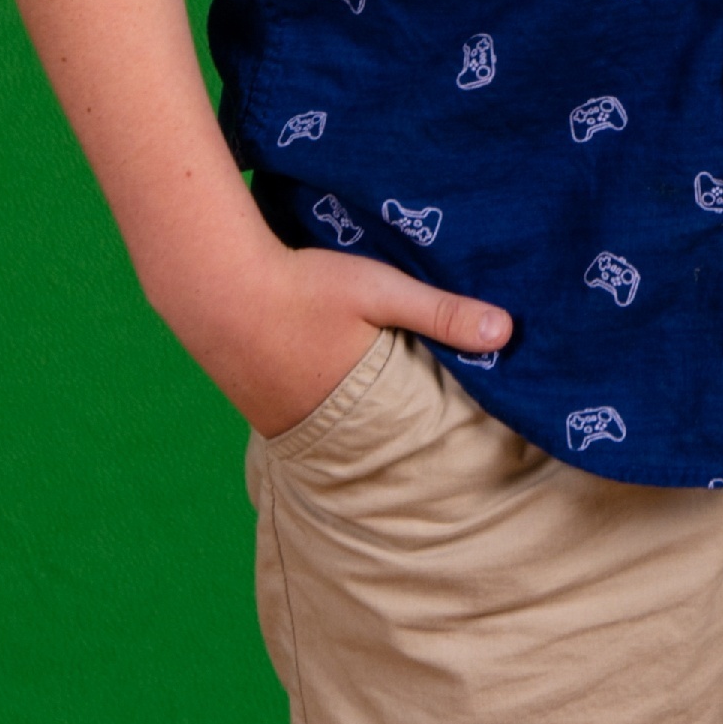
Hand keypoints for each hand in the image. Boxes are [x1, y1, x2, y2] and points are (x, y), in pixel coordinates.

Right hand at [217, 236, 513, 441]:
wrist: (214, 284)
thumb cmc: (302, 286)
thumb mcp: (379, 289)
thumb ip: (440, 311)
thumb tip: (508, 332)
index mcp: (363, 406)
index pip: (418, 434)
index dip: (442, 432)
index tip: (471, 429)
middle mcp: (325, 429)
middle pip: (381, 439)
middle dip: (405, 430)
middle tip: (433, 419)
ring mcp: (286, 424)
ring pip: (345, 429)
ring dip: (365, 416)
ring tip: (386, 397)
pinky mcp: (262, 410)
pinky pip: (311, 417)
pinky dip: (329, 405)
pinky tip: (335, 381)